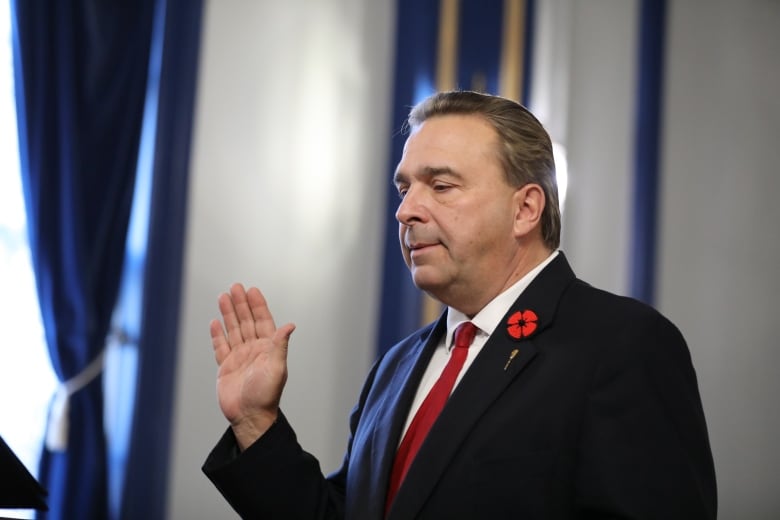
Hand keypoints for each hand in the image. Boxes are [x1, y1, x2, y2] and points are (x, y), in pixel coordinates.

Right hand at [210, 283, 295, 449]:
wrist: (249, 416)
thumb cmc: (266, 395)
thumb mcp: (276, 368)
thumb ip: (279, 345)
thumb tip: (290, 325)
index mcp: (267, 349)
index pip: (262, 321)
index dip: (257, 305)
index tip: (252, 290)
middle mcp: (253, 350)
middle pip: (246, 322)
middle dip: (240, 304)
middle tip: (235, 287)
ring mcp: (239, 358)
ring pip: (233, 330)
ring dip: (228, 314)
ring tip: (223, 297)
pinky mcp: (226, 368)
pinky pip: (221, 347)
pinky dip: (218, 335)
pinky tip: (215, 323)